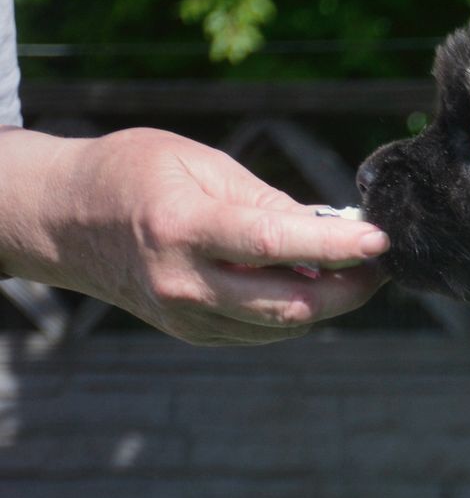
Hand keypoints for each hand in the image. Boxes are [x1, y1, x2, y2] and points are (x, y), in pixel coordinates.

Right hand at [0, 127, 390, 344]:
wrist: (62, 219)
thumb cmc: (133, 175)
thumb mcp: (200, 164)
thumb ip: (267, 200)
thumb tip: (332, 228)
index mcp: (183, 229)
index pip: (274, 246)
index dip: (335, 247)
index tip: (379, 239)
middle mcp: (184, 283)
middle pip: (290, 306)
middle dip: (349, 290)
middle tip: (379, 264)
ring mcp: (187, 317)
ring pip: (283, 325)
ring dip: (328, 302)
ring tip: (351, 269)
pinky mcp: (194, 333)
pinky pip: (262, 330)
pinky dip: (296, 308)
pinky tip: (306, 280)